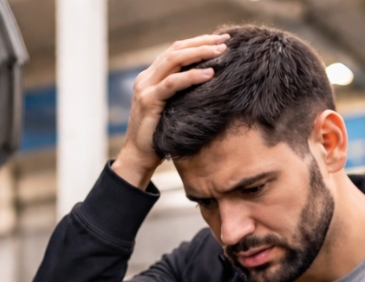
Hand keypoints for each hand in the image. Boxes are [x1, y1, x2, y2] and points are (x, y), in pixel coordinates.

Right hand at [111, 33, 228, 189]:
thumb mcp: (171, 108)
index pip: (175, 51)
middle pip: (175, 50)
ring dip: (200, 53)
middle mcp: (145, 78)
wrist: (139, 157)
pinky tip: (209, 74)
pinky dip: (192, 76)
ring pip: (174, 60)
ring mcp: (145, 88)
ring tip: (220, 52)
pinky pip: (172, 83)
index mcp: (150, 77)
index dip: (197, 42)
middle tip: (225, 41)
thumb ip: (181, 93)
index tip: (219, 41)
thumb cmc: (159, 136)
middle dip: (202, 43)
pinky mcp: (148, 101)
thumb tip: (209, 80)